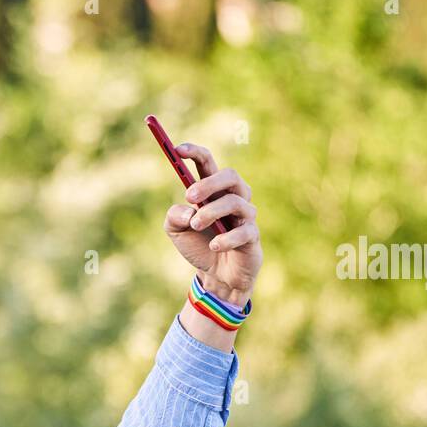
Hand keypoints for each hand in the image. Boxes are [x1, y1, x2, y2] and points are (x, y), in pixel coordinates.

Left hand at [162, 143, 261, 306]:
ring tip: (196, 226)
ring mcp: (245, 216)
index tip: (177, 149)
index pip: (208, 164)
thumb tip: (188, 210)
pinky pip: (244, 231)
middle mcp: (232, 198)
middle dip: (209, 183)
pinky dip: (226, 238)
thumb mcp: (176, 231)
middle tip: (189, 196)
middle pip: (230, 176)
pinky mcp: (252, 236)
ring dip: (211, 212)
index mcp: (212, 191)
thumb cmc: (198, 246)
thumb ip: (174, 216)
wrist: (216, 277)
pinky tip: (213, 246)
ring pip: (235, 202)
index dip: (195, 153)